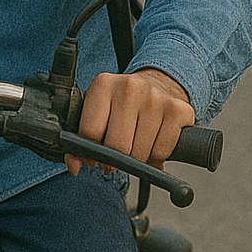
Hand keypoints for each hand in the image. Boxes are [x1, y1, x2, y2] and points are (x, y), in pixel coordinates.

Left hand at [68, 68, 194, 175]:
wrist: (159, 84)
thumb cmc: (123, 104)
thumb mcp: (98, 113)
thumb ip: (80, 140)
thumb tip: (73, 167)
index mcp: (103, 84)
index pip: (89, 132)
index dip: (90, 152)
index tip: (94, 156)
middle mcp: (129, 87)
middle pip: (115, 146)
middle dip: (115, 159)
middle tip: (117, 155)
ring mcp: (155, 98)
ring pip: (139, 153)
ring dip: (136, 160)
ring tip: (135, 145)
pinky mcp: (178, 110)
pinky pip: (161, 152)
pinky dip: (156, 158)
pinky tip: (153, 143)